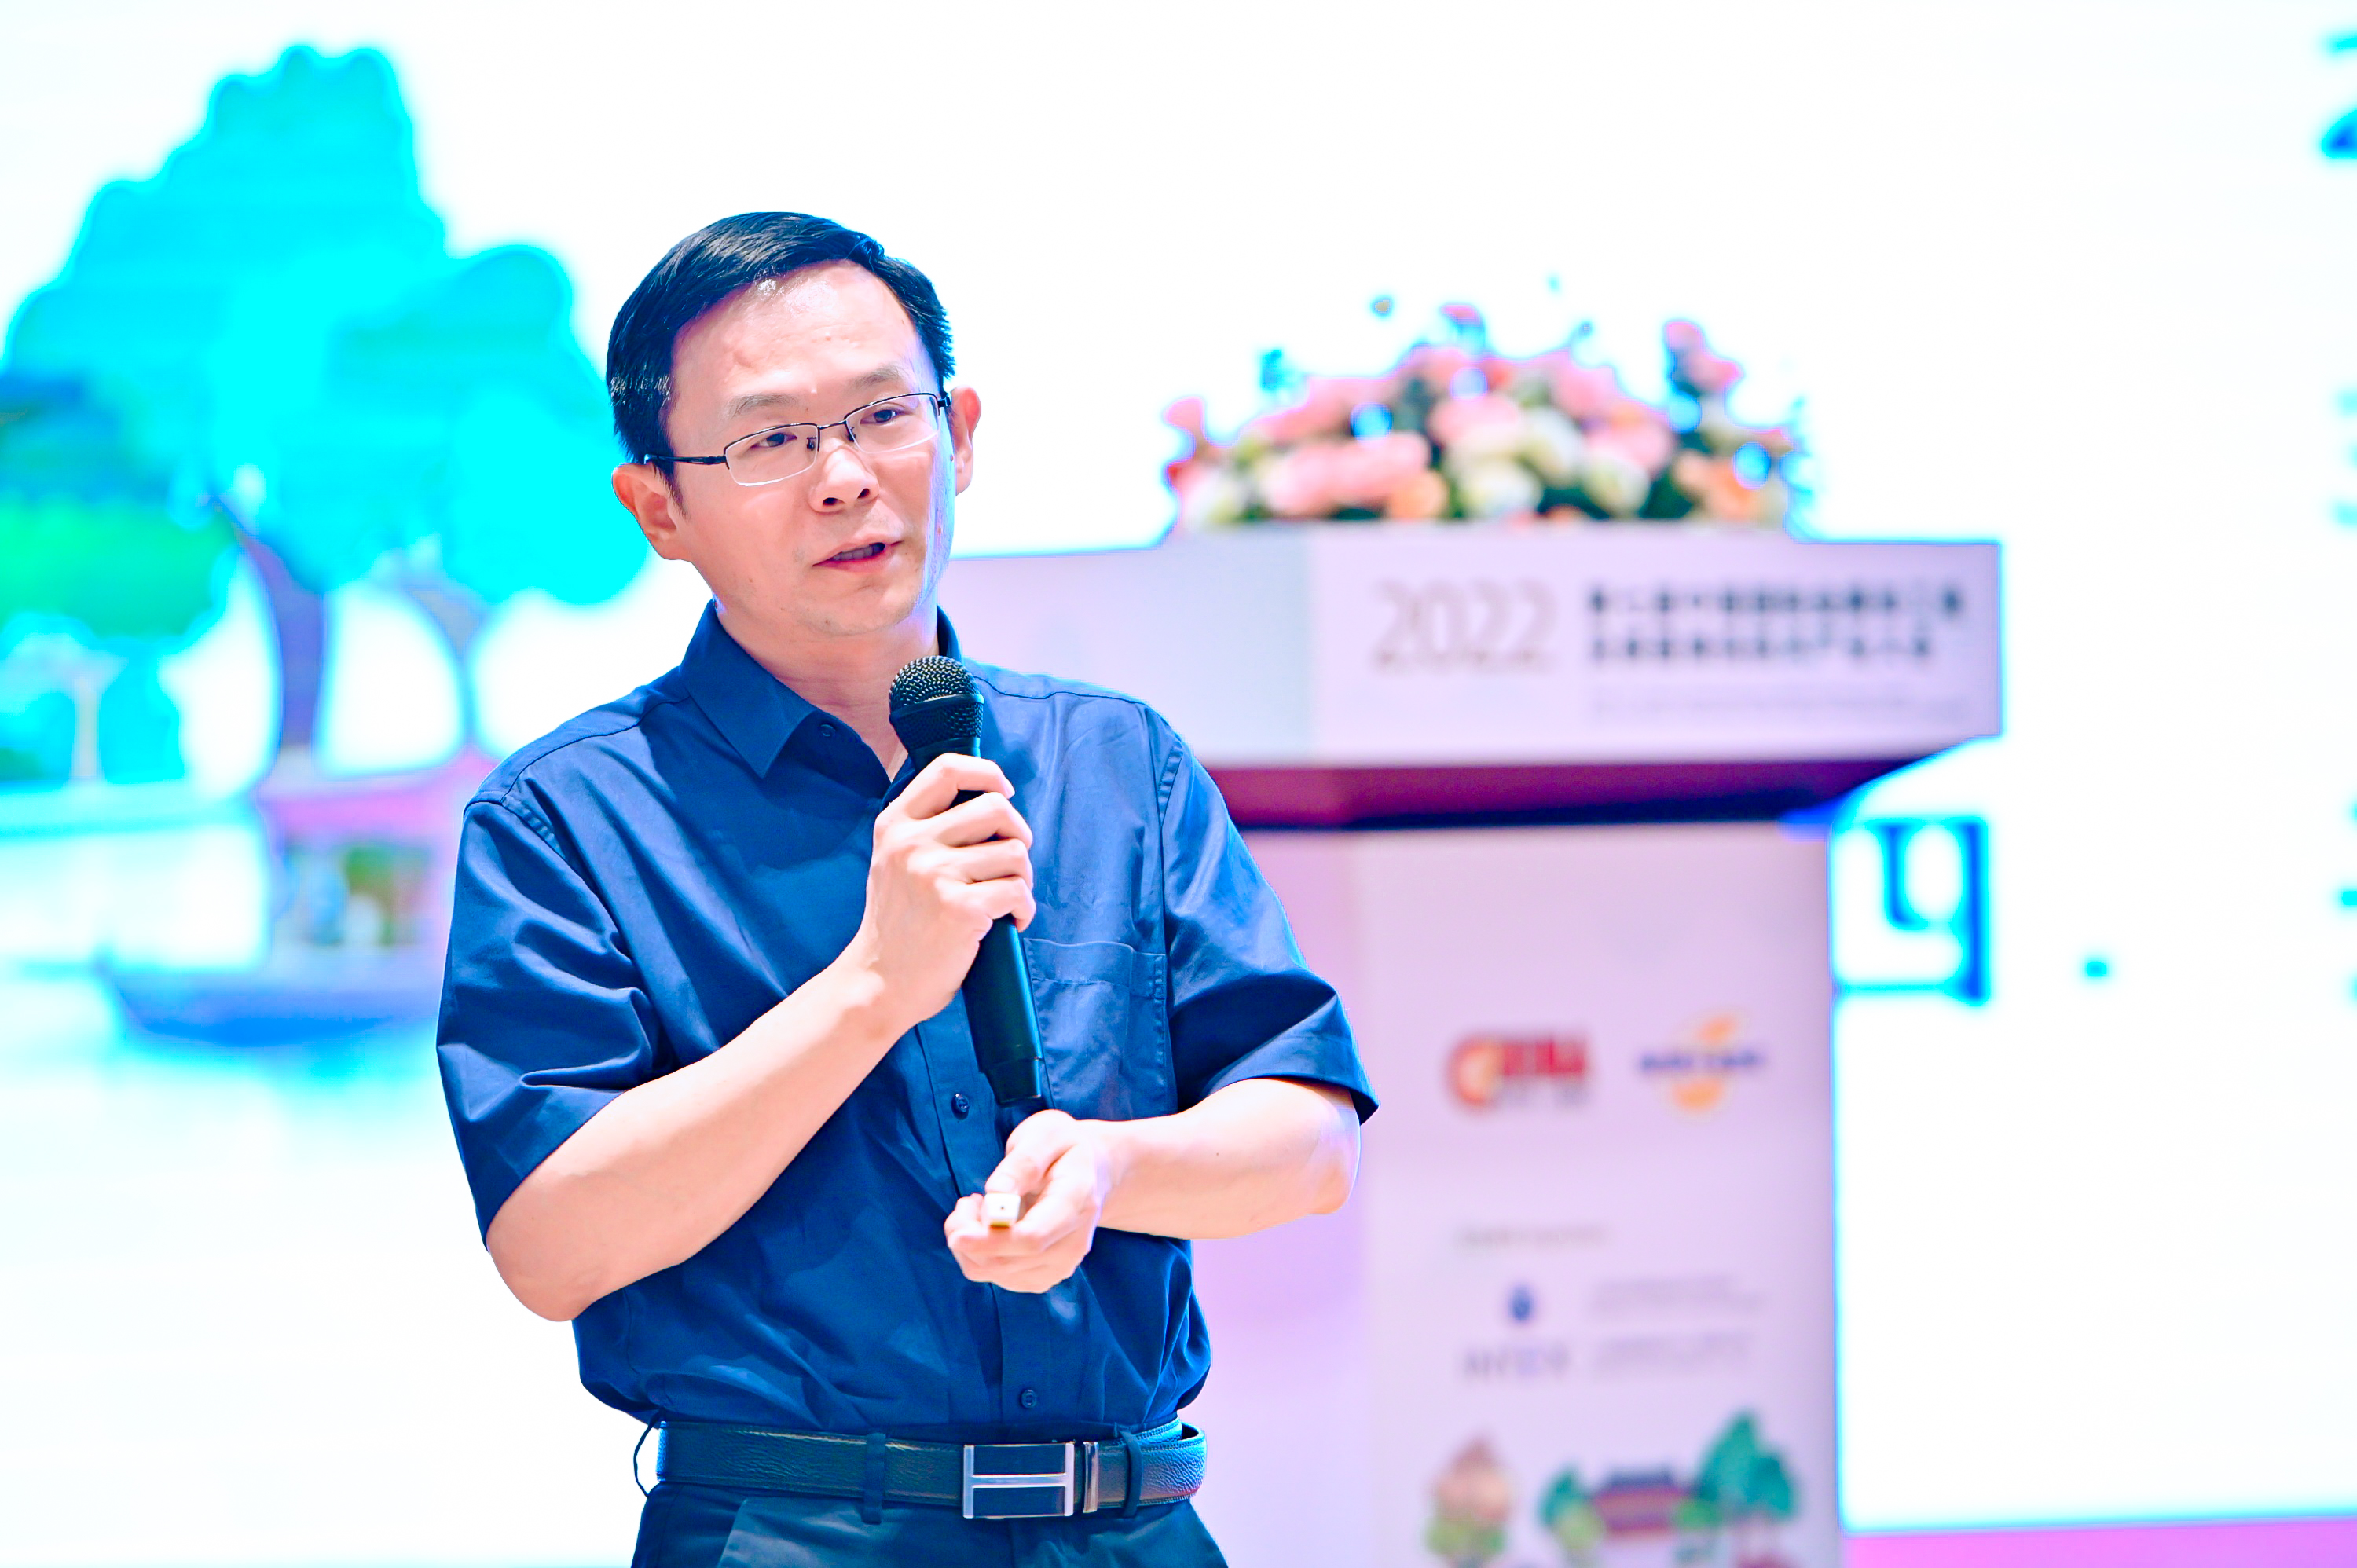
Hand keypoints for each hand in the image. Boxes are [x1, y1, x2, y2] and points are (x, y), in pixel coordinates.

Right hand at [842, 753, 1032, 1032]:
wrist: (878, 984)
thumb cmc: (898, 925)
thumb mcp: (894, 861)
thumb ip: (927, 828)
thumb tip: (993, 800)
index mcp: (895, 824)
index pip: (949, 768)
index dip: (989, 774)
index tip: (1005, 793)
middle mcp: (912, 843)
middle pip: (996, 807)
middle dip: (1018, 834)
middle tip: (1010, 864)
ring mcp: (934, 874)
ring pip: (1015, 852)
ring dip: (1022, 877)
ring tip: (1004, 899)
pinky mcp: (960, 908)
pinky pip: (1018, 891)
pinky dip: (1024, 909)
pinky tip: (1009, 922)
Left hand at [944, 1109, 1125, 1293]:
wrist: (1094, 1172)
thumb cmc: (1065, 1148)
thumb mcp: (1046, 1135)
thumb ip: (1022, 1163)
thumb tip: (996, 1194)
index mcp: (1077, 1202)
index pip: (1033, 1237)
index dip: (991, 1240)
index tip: (956, 1233)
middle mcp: (1074, 1243)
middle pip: (1008, 1262)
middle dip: (969, 1238)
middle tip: (966, 1201)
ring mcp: (1061, 1265)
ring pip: (995, 1273)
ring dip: (970, 1244)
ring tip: (980, 1206)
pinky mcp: (1044, 1276)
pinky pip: (997, 1277)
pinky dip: (979, 1254)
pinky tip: (989, 1226)